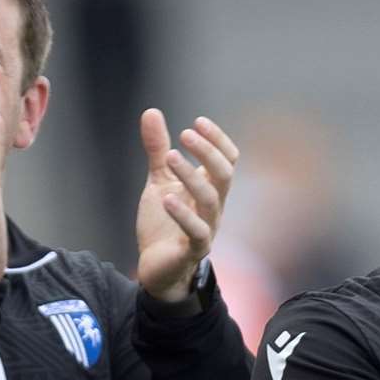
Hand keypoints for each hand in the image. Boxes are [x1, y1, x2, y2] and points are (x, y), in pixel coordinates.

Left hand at [135, 109, 239, 301]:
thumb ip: (157, 150)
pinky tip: (167, 198)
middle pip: (224, 175)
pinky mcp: (193, 250)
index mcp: (209, 189)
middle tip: (185, 134)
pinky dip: (183, 214)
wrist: (156, 268)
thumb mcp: (158, 182)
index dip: (217, 140)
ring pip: (210, 199)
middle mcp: (213, 207)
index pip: (227, 160)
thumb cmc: (163, 225)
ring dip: (191, 176)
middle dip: (208, 152)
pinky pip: (196, 231)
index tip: (198, 122)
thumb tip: (152, 112)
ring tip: (169, 157)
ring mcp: (206, 229)